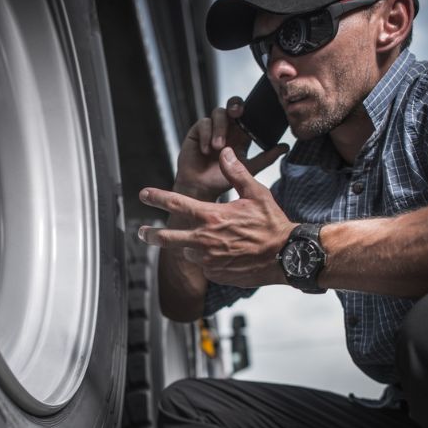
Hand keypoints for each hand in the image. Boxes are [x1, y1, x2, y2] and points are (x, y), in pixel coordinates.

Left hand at [139, 148, 296, 287]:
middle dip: (151, 234)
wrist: (286, 256)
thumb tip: (224, 153)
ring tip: (214, 242)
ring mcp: (208, 260)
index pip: (176, 204)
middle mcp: (204, 240)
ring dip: (193, 246)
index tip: (143, 194)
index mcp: (211, 217)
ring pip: (189, 251)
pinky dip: (210, 260)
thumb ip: (236, 173)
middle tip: (142, 232)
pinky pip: (205, 265)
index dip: (157, 198)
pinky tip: (227, 255)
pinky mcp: (214, 274)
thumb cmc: (272, 224)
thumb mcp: (256, 194)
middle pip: (167, 238)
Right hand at [174, 96, 287, 202]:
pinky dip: (206, 135)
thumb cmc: (223, 180)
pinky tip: (206, 150)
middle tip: (237, 113)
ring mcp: (211, 130)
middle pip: (232, 105)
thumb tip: (285, 147)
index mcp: (241, 134)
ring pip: (217, 113)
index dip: (251, 109)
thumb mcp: (249, 169)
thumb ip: (266, 157)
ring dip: (220, 128)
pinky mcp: (197, 133)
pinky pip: (203, 124)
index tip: (255, 113)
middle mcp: (226, 129)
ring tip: (219, 147)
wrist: (202, 190)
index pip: (248, 114)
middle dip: (235, 105)